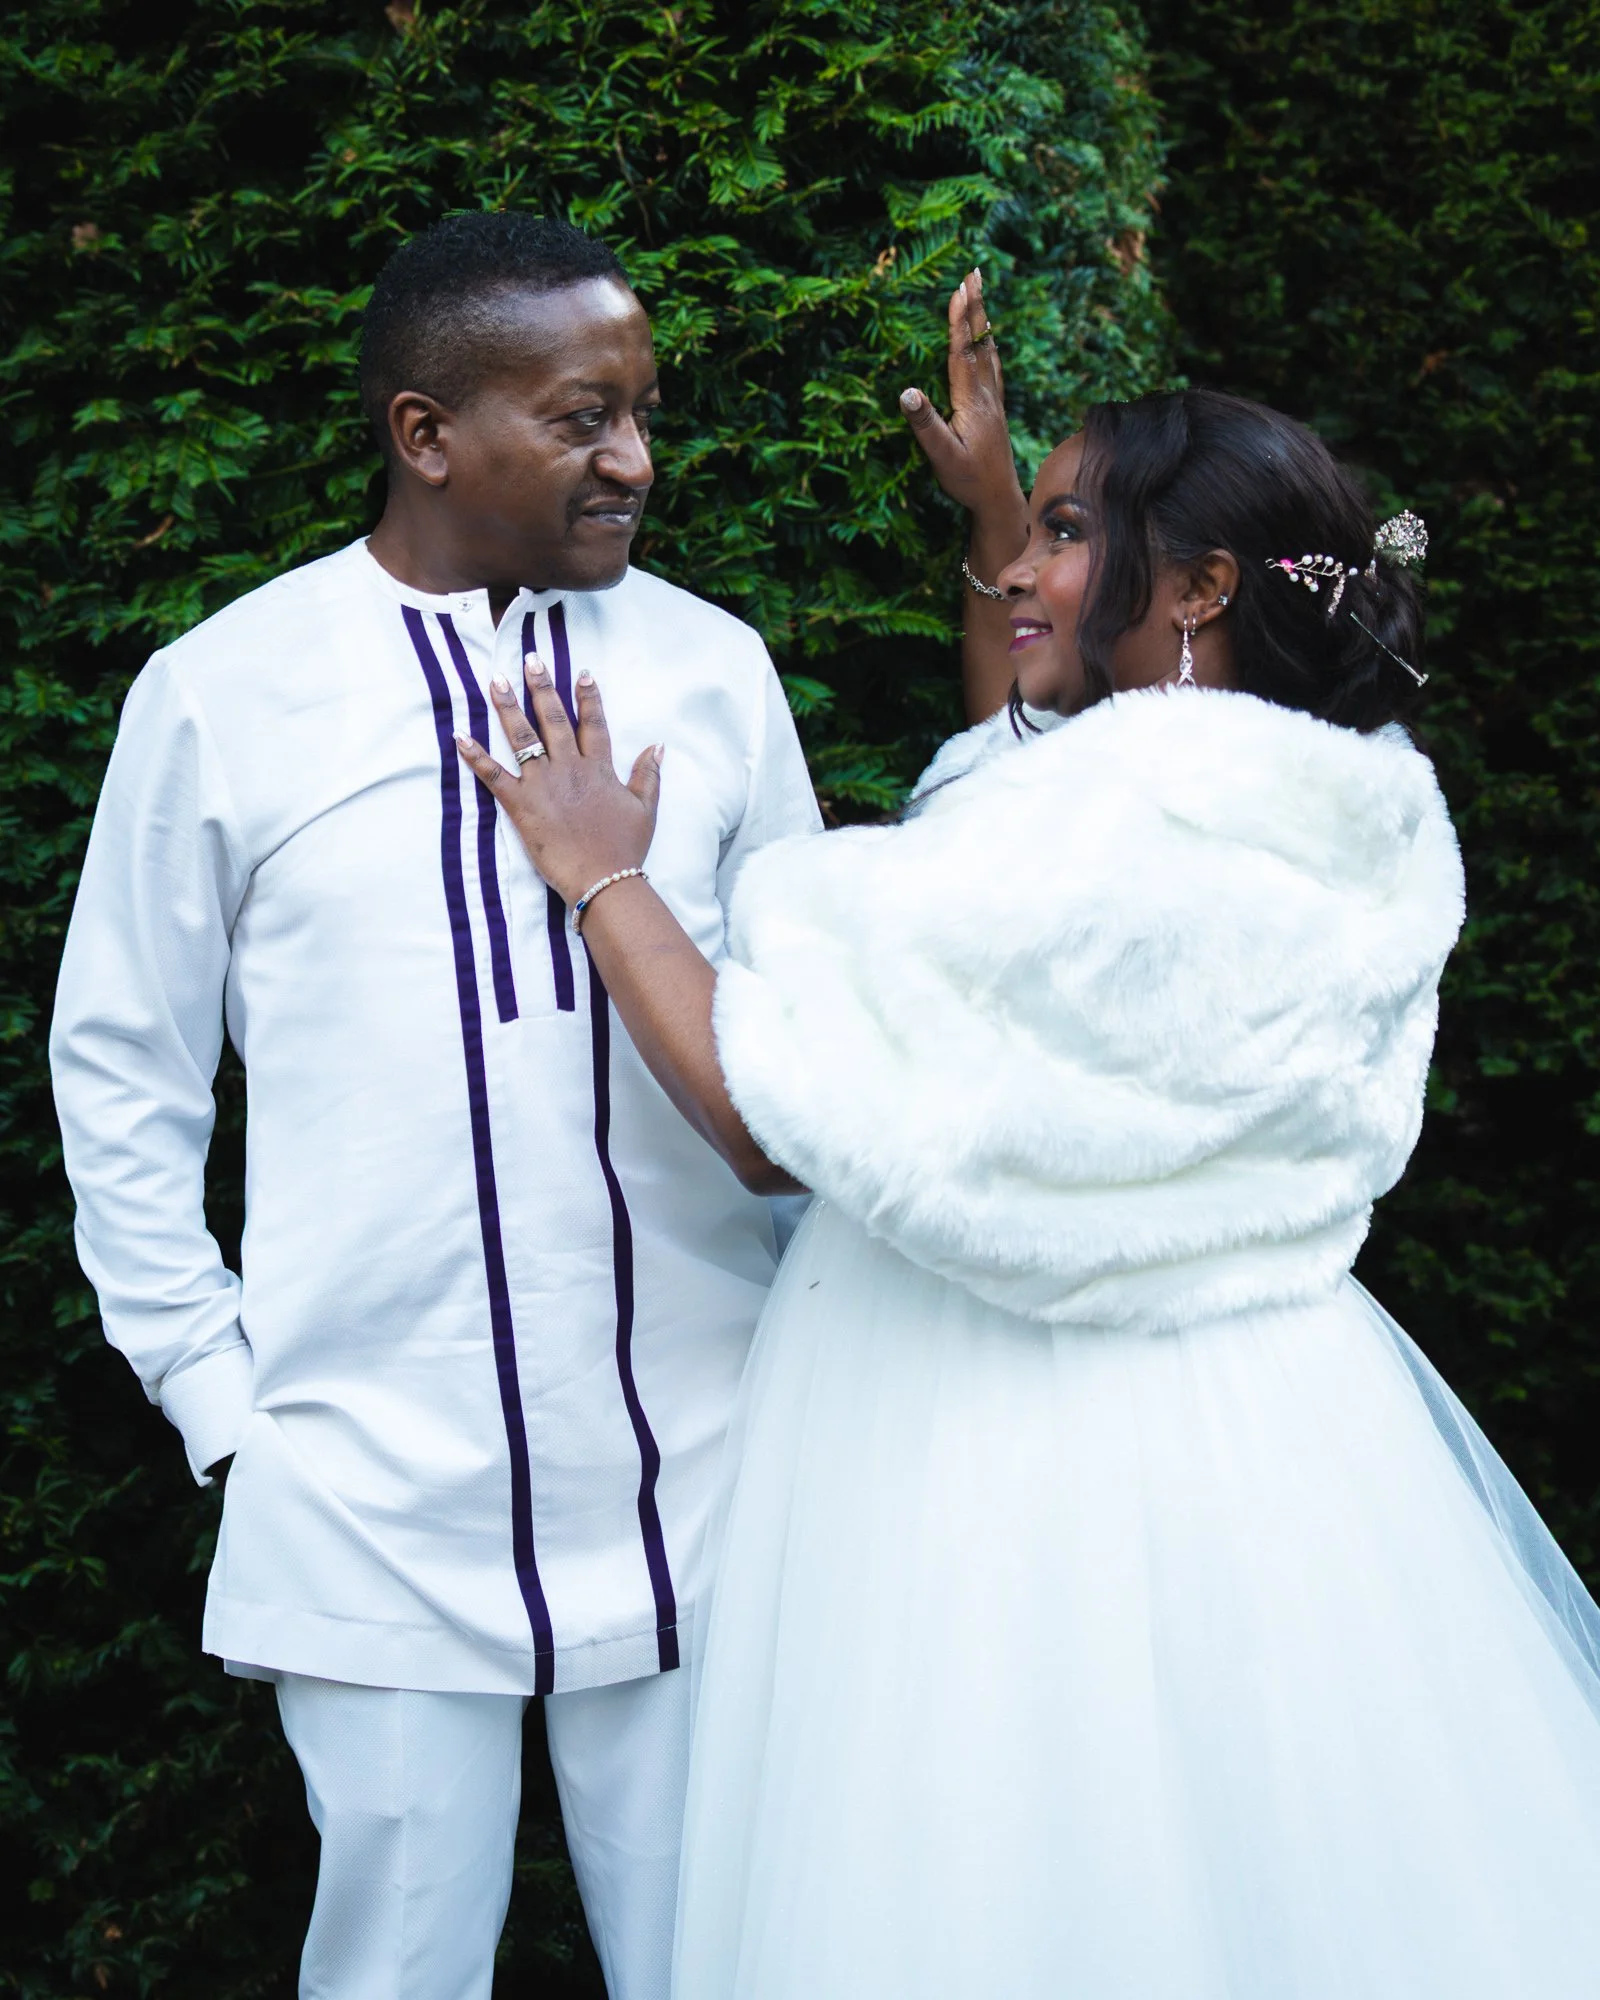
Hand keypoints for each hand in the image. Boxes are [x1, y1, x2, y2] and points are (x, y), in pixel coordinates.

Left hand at [455, 656, 660, 906]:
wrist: (603, 879)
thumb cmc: (625, 848)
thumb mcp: (645, 809)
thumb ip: (648, 774)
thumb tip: (657, 746)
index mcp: (599, 769)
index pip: (593, 723)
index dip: (588, 697)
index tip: (581, 672)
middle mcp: (570, 768)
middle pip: (553, 719)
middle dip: (542, 687)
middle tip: (530, 660)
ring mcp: (544, 784)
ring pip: (523, 737)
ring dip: (507, 707)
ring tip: (496, 681)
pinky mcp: (521, 805)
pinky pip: (494, 775)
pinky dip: (475, 756)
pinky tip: (460, 736)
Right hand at [898, 267, 1026, 528]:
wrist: (999, 500)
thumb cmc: (968, 481)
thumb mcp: (942, 457)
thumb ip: (926, 424)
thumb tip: (906, 391)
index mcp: (971, 402)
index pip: (962, 353)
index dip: (959, 321)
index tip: (958, 290)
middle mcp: (986, 395)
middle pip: (980, 343)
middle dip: (975, 307)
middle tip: (974, 273)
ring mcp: (994, 401)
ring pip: (988, 351)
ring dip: (982, 321)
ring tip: (979, 294)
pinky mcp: (995, 410)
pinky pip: (993, 367)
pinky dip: (988, 346)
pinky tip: (990, 341)